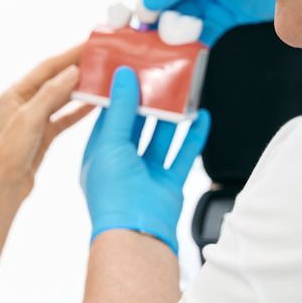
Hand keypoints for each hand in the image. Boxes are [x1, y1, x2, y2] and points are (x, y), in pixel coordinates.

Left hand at [0, 45, 94, 201]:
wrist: (4, 186)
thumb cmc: (8, 154)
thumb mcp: (30, 119)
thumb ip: (51, 94)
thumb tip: (72, 72)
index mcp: (16, 94)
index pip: (47, 68)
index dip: (69, 56)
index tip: (89, 46)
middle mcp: (25, 103)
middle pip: (56, 80)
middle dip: (77, 69)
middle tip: (100, 60)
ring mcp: (35, 119)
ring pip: (62, 98)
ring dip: (81, 89)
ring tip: (101, 79)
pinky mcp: (44, 135)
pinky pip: (65, 117)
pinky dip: (79, 111)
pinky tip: (95, 104)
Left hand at [81, 69, 211, 252]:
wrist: (136, 232)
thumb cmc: (113, 192)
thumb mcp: (110, 142)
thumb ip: (120, 109)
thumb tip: (123, 76)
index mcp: (99, 153)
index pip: (109, 116)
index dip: (120, 93)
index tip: (130, 70)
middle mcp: (121, 162)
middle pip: (136, 124)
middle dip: (148, 102)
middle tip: (159, 75)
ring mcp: (145, 172)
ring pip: (160, 137)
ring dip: (171, 116)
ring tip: (182, 91)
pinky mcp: (168, 182)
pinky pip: (183, 154)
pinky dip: (194, 136)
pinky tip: (202, 117)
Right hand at [141, 0, 274, 45]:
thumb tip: (146, 5)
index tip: (144, 19)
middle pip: (165, 2)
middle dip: (160, 19)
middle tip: (159, 36)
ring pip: (180, 20)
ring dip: (176, 34)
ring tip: (177, 43)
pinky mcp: (223, 17)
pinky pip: (200, 33)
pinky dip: (193, 44)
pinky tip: (190, 51)